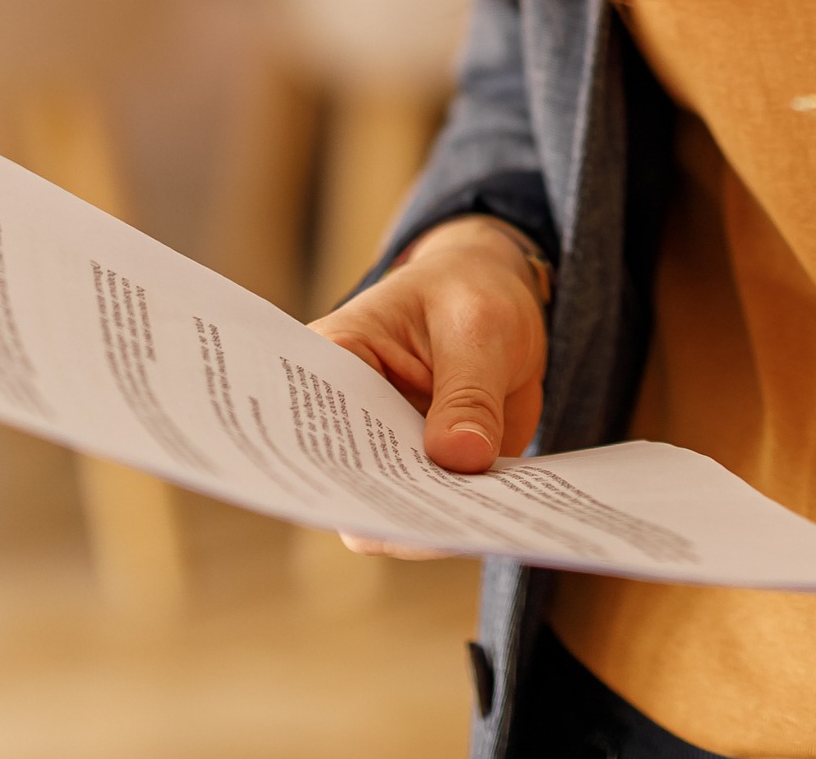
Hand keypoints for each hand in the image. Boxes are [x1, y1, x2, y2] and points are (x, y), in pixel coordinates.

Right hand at [305, 213, 549, 556]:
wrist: (506, 298)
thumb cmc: (473, 291)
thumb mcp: (478, 325)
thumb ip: (468, 391)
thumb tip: (460, 457)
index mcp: (334, 360)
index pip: (309, 420)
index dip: (319, 460)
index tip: (350, 491)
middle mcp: (351, 418)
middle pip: (348, 482)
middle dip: (386, 508)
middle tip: (434, 523)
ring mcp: (392, 453)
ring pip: (394, 512)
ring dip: (432, 523)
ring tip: (475, 524)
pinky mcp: (433, 474)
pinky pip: (442, 512)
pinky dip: (467, 518)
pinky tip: (497, 516)